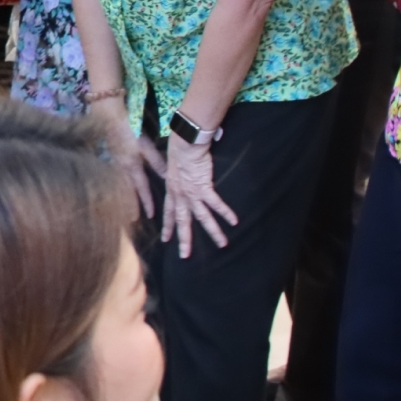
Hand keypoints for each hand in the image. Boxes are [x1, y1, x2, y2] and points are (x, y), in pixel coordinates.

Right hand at [103, 115, 165, 219]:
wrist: (108, 118)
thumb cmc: (130, 130)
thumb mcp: (146, 146)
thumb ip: (156, 162)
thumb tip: (167, 176)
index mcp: (132, 167)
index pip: (141, 189)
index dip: (147, 202)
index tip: (150, 216)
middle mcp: (122, 169)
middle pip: (128, 192)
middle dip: (130, 206)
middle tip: (132, 220)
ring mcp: (115, 164)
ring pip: (121, 186)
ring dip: (124, 199)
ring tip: (126, 209)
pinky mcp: (111, 158)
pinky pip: (117, 178)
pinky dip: (120, 188)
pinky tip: (121, 189)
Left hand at [162, 135, 237, 257]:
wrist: (184, 144)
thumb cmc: (178, 151)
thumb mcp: (171, 167)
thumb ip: (174, 176)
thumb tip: (177, 176)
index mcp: (172, 191)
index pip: (169, 213)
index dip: (168, 227)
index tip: (166, 240)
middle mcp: (180, 196)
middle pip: (183, 222)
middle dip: (184, 240)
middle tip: (185, 256)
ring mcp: (192, 194)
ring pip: (203, 218)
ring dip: (213, 232)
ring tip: (222, 244)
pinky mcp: (204, 188)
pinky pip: (216, 204)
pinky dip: (225, 213)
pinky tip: (234, 221)